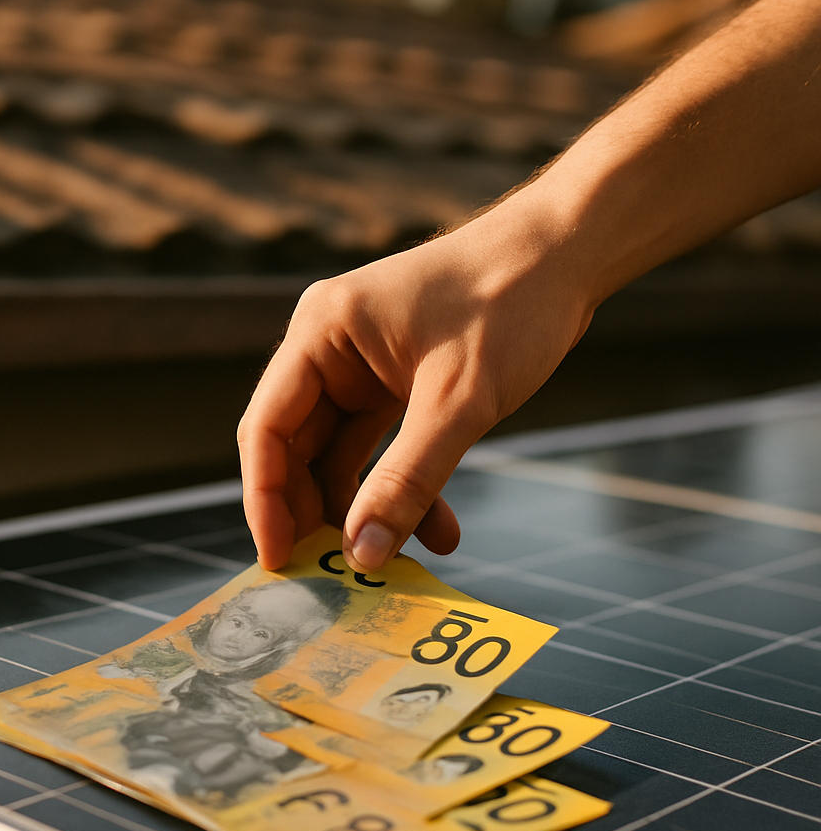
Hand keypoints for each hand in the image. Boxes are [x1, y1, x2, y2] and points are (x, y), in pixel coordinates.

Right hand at [237, 191, 595, 572]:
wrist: (566, 255)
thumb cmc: (511, 303)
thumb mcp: (459, 401)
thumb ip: (407, 481)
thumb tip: (362, 556)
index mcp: (322, 332)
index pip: (267, 427)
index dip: (264, 499)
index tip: (279, 560)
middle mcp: (329, 348)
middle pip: (296, 448)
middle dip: (316, 513)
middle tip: (330, 574)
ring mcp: (360, 366)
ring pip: (339, 456)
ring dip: (366, 509)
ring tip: (395, 563)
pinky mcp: (393, 382)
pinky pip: (380, 450)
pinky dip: (403, 489)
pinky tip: (440, 531)